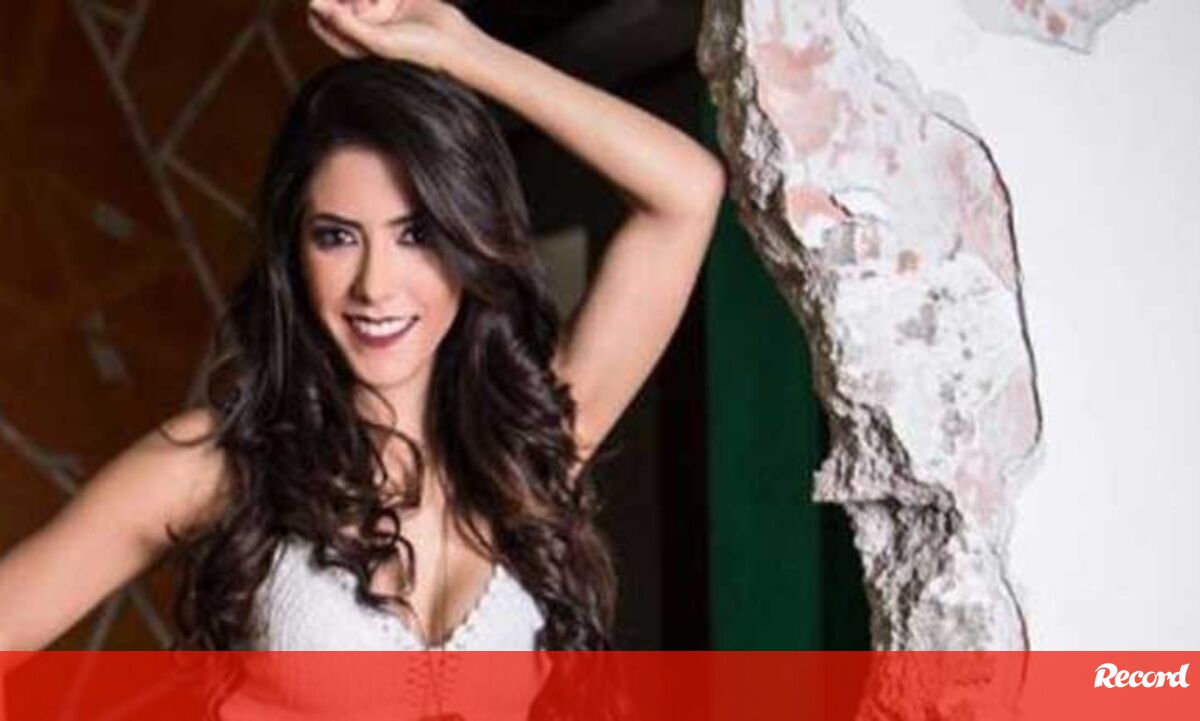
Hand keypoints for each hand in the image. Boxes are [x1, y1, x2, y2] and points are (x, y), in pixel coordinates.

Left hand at [306, 0, 477, 70]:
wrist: (455, 44)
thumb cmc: (419, 52)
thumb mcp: (380, 42)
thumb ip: (347, 25)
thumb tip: (316, 6)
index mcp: (353, 44)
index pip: (321, 19)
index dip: (322, 4)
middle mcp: (363, 28)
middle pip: (339, 0)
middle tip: (369, 3)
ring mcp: (378, 12)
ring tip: (390, 4)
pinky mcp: (395, 0)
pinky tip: (398, 1)